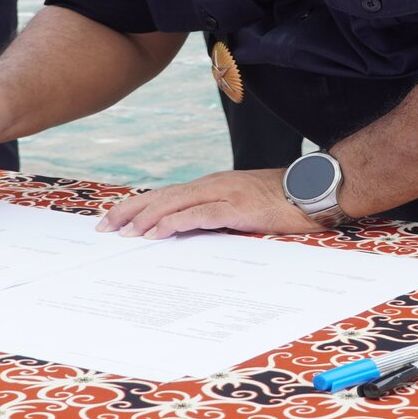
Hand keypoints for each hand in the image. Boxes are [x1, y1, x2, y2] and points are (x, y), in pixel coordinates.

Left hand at [97, 169, 323, 239]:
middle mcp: (213, 185)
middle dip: (130, 211)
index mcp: (212, 185)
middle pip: (162, 196)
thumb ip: (219, 213)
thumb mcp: (243, 205)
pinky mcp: (236, 207)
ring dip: (146, 219)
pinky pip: (198, 215)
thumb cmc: (282, 201)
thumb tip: (193, 231)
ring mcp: (224, 194)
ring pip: (174, 204)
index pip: (166, 193)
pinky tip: (157, 233)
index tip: (114, 218)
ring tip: (124, 233)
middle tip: (105, 227)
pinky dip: (174, 223)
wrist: (313, 190)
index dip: (138, 205)